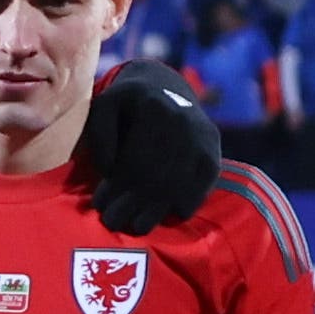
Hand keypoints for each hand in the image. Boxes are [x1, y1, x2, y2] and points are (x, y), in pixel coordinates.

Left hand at [77, 60, 221, 235]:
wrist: (165, 87)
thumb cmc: (129, 103)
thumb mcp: (106, 105)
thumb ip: (100, 133)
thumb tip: (110, 171)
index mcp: (152, 107)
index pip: (134, 157)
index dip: (116, 186)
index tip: (100, 205)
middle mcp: (182, 120)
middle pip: (156, 174)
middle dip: (132, 203)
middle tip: (114, 223)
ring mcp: (202, 136)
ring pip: (180, 182)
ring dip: (158, 209)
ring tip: (139, 226)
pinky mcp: (214, 148)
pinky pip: (205, 182)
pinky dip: (190, 200)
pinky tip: (174, 214)